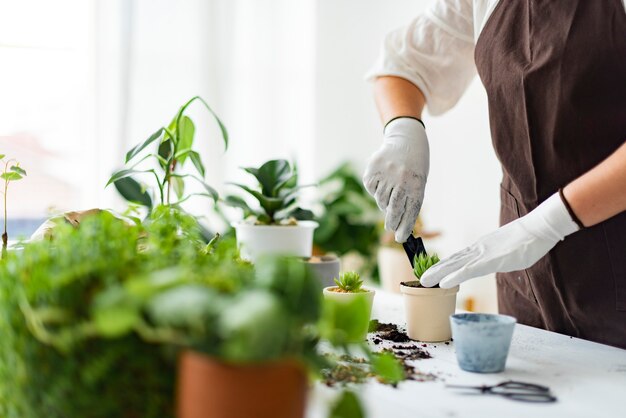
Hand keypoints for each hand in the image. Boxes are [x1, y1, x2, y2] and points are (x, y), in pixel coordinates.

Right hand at [363, 117, 428, 242]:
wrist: (406, 140)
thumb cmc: (415, 166)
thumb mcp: (419, 182)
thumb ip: (409, 201)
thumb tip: (397, 224)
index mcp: (416, 184)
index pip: (410, 212)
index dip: (404, 228)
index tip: (400, 238)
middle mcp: (401, 180)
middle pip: (393, 210)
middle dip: (392, 222)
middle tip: (391, 228)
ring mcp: (386, 174)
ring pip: (381, 200)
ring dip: (384, 202)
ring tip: (390, 192)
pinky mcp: (372, 170)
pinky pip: (371, 189)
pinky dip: (375, 191)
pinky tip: (382, 181)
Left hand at [420, 193, 579, 287]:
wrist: (539, 228)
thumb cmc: (529, 240)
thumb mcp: (509, 251)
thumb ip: (500, 257)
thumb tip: (499, 261)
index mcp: (482, 247)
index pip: (459, 258)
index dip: (445, 266)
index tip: (433, 272)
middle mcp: (478, 249)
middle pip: (452, 261)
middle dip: (436, 270)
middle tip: (420, 280)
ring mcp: (483, 254)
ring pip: (455, 265)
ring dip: (438, 274)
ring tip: (423, 282)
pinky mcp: (490, 260)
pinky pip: (468, 270)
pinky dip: (454, 277)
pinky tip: (443, 282)